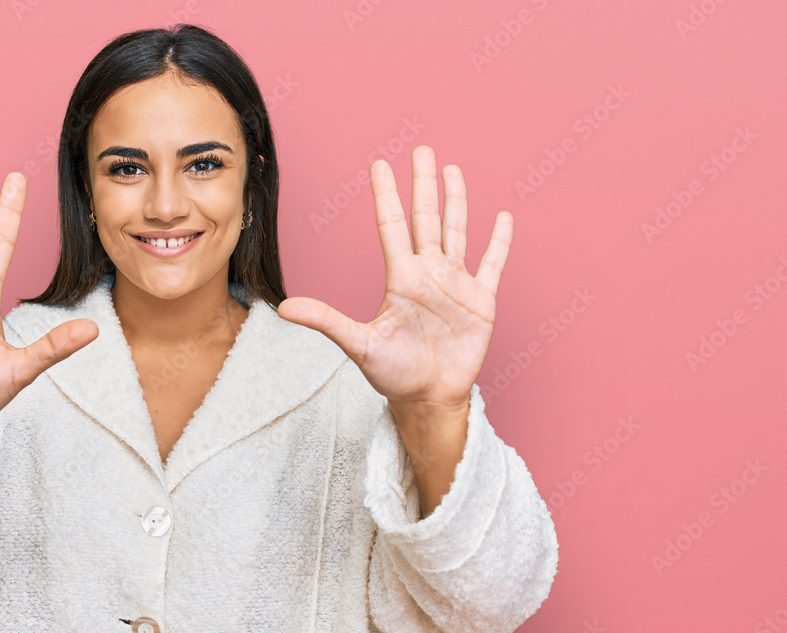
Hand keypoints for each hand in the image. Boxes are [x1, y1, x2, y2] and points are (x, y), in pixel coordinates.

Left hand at [277, 145, 512, 414]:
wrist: (428, 398)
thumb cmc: (393, 374)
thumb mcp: (358, 345)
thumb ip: (326, 320)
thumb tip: (283, 308)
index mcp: (401, 278)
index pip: (393, 226)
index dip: (387, 195)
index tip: (381, 165)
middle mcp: (428, 274)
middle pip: (427, 219)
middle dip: (424, 184)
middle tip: (422, 150)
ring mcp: (456, 284)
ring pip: (458, 232)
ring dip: (457, 202)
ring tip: (453, 171)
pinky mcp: (482, 301)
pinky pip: (493, 264)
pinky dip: (499, 243)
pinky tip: (503, 218)